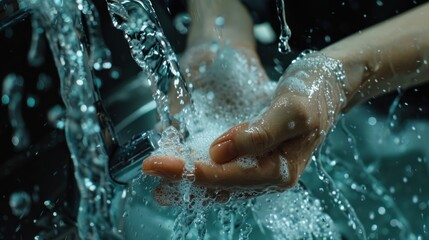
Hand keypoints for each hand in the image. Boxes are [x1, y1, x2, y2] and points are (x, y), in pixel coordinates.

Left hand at [143, 50, 347, 203]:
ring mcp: (260, 169)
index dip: (188, 173)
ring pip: (217, 183)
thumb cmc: (312, 95)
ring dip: (187, 180)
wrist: (325, 86)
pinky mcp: (255, 158)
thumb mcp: (291, 111)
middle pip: (217, 185)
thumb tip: (218, 153)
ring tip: (158, 177)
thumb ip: (258, 134)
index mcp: (278, 171)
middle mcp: (268, 176)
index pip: (225, 177)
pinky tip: (183, 166)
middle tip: (149, 171)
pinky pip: (222, 171)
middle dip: (181, 180)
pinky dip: (200, 169)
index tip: (155, 164)